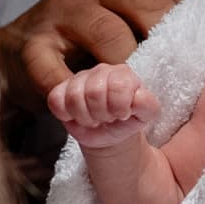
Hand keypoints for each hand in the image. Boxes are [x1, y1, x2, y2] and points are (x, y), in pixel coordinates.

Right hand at [0, 0, 196, 114]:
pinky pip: (59, 70)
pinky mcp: (33, 43)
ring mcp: (62, 8)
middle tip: (189, 85)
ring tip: (147, 101)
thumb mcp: (137, 16)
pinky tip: (96, 112)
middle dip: (171, 49)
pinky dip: (81, 93)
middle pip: (148, 8)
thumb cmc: (93, 39)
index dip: (199, 29)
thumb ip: (175, 19)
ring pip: (109, 36)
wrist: (21, 49)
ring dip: (130, 73)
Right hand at [46, 64, 160, 150]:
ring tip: (94, 120)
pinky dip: (67, 115)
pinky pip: (55, 101)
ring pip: (74, 97)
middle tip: (107, 119)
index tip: (122, 114)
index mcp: (123, 73)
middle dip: (102, 114)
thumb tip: (138, 98)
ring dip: (85, 117)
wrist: (110, 132)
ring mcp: (78, 79)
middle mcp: (100, 71)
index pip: (118, 86)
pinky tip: (77, 117)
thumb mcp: (145, 116)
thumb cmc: (127, 120)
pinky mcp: (59, 90)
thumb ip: (148, 106)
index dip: (119, 107)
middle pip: (94, 92)